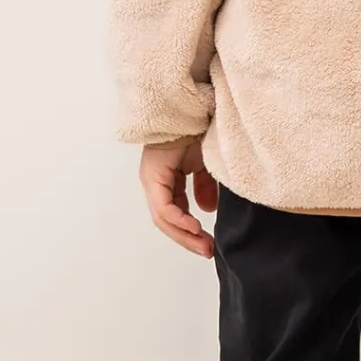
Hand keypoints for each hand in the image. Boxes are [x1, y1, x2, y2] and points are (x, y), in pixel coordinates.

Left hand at [139, 137, 218, 256]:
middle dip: (188, 239)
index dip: (191, 233)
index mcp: (166, 181)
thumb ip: (205, 188)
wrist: (192, 109)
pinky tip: (194, 227)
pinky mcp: (153, 175)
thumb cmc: (196, 131)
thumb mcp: (205, 166)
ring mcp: (152, 180)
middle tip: (207, 251)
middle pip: (167, 222)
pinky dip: (179, 219)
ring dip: (184, 234)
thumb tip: (207, 210)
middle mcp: (155, 183)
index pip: (175, 215)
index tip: (209, 244)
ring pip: (163, 218)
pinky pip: (163, 205)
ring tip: (203, 244)